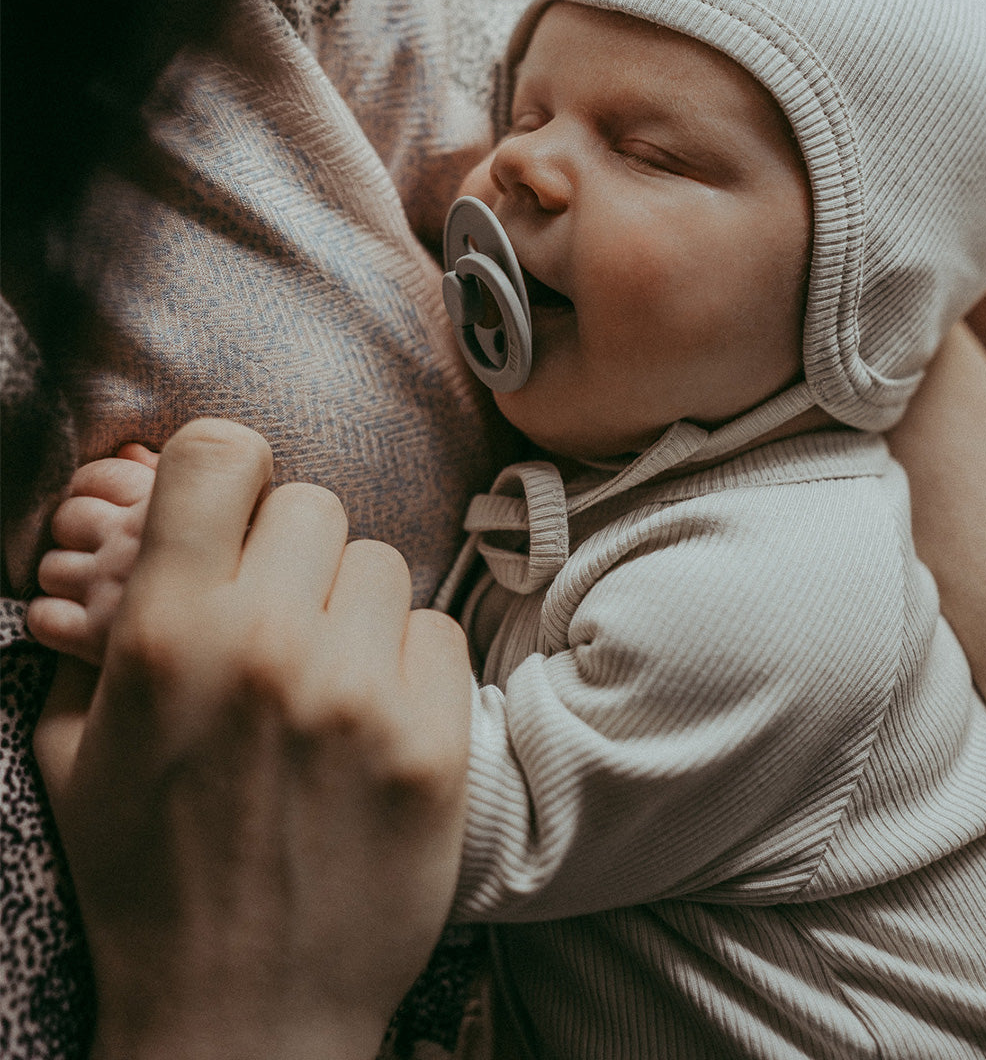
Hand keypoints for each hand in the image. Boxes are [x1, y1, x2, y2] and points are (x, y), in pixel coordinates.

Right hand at [34, 419, 471, 1059]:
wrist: (243, 1016)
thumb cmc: (149, 883)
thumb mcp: (77, 754)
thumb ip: (105, 632)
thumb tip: (156, 540)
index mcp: (167, 636)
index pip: (221, 454)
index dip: (227, 472)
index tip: (232, 511)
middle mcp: (267, 647)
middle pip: (313, 504)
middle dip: (291, 552)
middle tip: (278, 618)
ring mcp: (359, 694)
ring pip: (382, 564)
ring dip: (352, 608)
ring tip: (326, 681)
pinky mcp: (435, 741)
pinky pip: (437, 631)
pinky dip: (408, 662)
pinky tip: (375, 722)